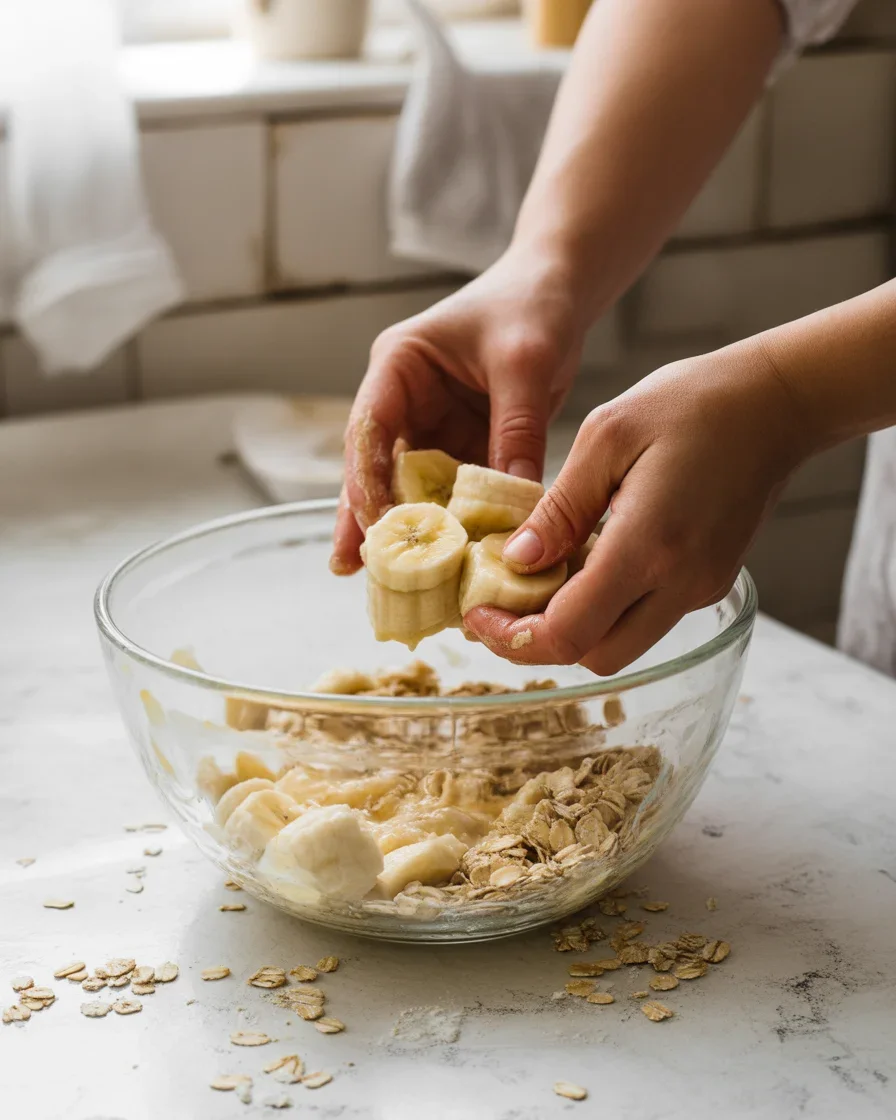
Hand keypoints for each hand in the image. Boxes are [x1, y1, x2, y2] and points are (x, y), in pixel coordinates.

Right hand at [330, 249, 587, 573]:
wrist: (559, 290)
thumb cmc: (533, 307)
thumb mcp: (525, 365)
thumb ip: (516, 432)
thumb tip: (517, 506)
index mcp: (398, 365)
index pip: (370, 428)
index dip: (365, 479)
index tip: (373, 527)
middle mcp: (403, 400)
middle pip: (375, 466)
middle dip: (366, 517)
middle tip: (352, 569)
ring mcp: (429, 426)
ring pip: (407, 486)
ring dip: (405, 530)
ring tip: (389, 581)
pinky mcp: (458, 446)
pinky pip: (447, 492)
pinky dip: (448, 525)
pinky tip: (445, 563)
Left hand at [465, 340, 808, 674]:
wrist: (775, 402)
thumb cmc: (690, 402)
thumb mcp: (606, 436)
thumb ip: (559, 508)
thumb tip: (516, 562)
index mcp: (649, 545)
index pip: (570, 632)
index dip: (513, 637)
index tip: (477, 614)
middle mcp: (681, 583)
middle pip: (596, 657)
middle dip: (538, 644)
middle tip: (497, 608)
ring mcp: (701, 588)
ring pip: (621, 644)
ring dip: (572, 628)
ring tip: (531, 585)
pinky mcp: (710, 582)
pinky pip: (646, 617)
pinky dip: (605, 608)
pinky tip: (580, 566)